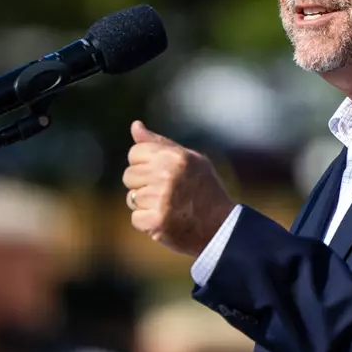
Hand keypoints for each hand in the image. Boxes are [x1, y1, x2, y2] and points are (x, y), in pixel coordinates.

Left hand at [122, 121, 234, 256]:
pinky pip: (136, 218)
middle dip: (142, 185)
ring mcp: (161, 198)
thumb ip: (160, 143)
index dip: (144, 164)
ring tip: (168, 207)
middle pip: (129, 175)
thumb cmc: (204, 189)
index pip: (135, 152)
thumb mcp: (189, 160)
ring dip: (146, 205)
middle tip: (165, 193)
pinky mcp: (156, 221)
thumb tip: (135, 125)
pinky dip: (148, 223)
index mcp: (175, 156)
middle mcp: (167, 174)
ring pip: (132, 198)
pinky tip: (166, 221)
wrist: (221, 226)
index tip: (160, 174)